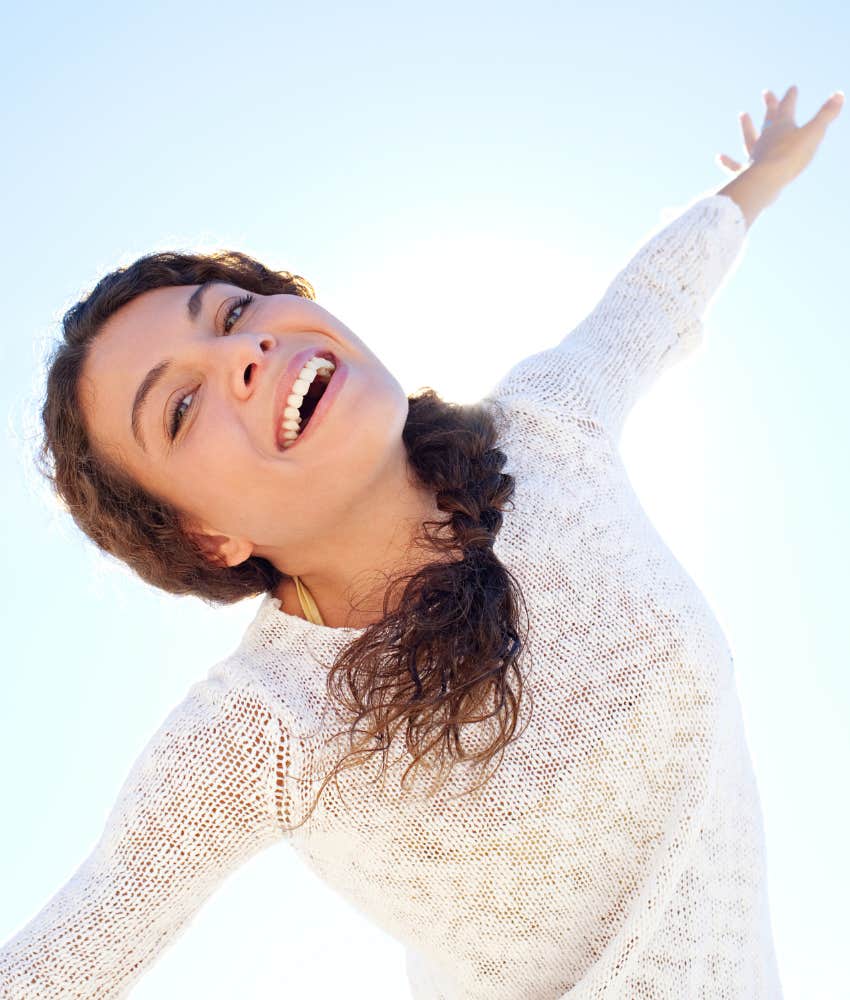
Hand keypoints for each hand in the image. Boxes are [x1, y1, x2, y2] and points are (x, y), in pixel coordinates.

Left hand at [716, 85, 843, 187]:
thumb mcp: (813, 134)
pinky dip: (727, 161)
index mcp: (782, 126)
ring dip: (746, 126)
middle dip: (769, 104)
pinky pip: (734, 165)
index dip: (790, 97)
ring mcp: (754, 155)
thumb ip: (826, 115)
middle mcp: (765, 138)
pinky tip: (718, 156)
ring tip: (742, 114)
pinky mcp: (746, 172)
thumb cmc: (790, 156)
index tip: (791, 88)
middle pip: (768, 118)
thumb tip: (840, 94)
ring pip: (749, 137)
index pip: (787, 107)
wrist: (767, 181)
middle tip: (766, 92)